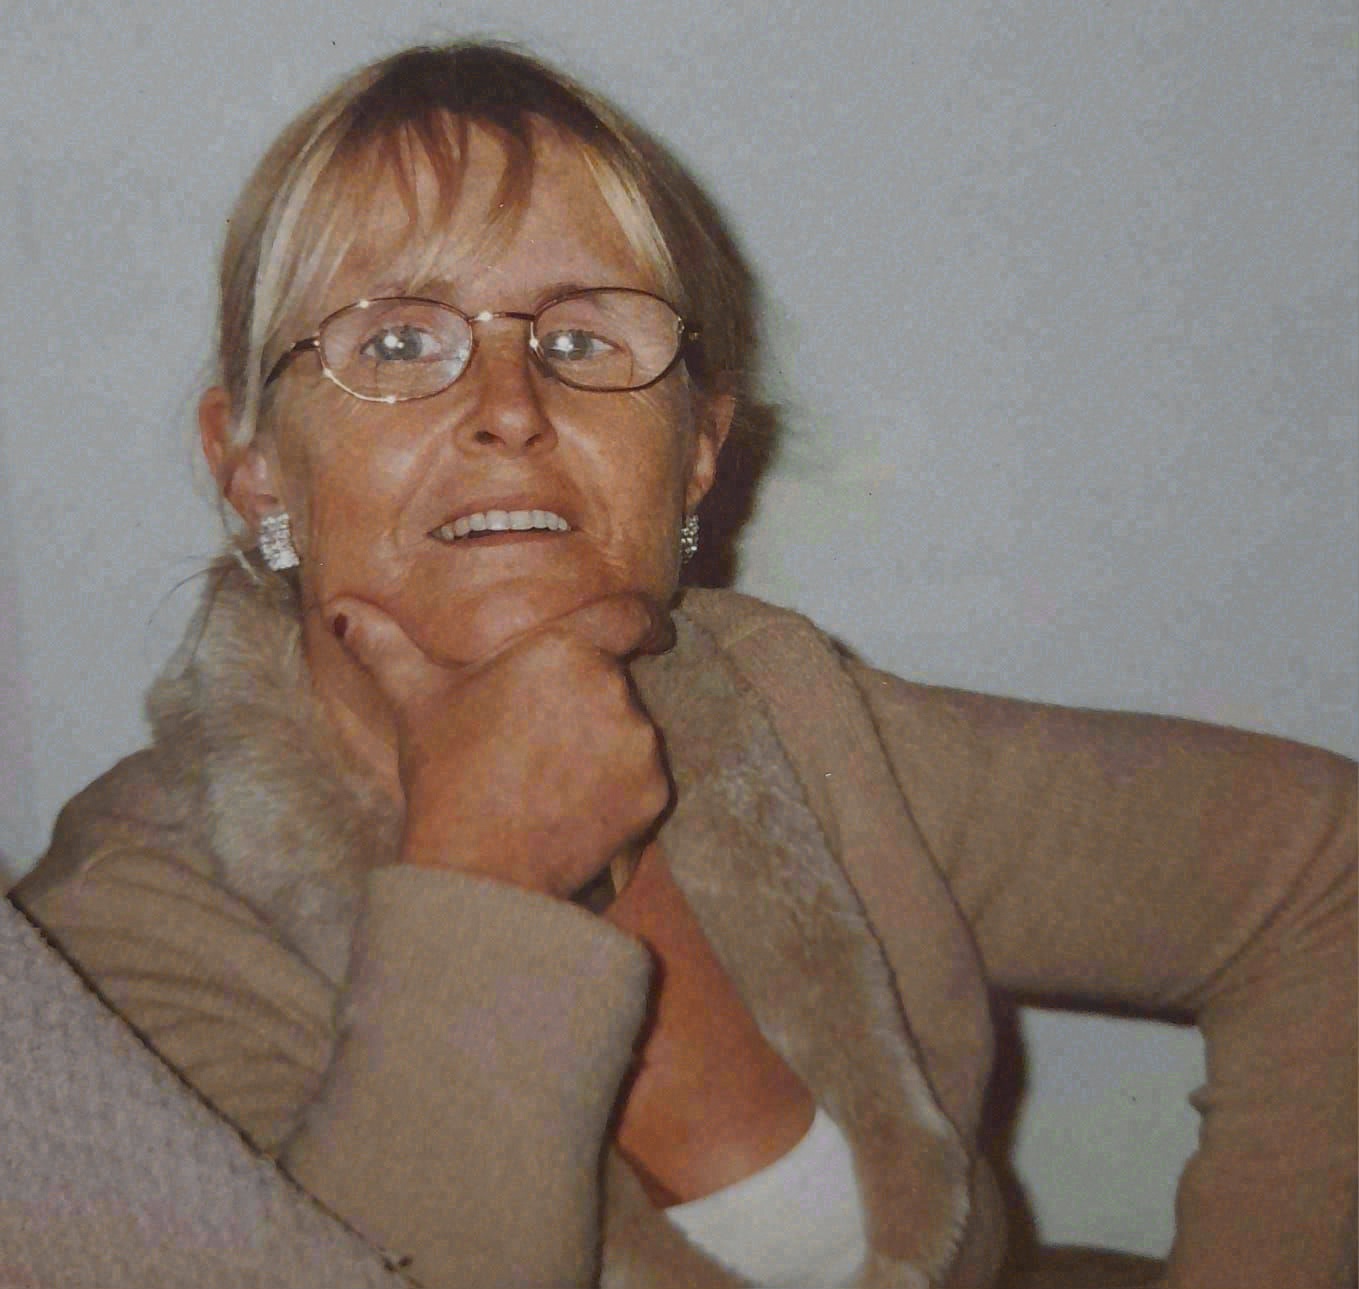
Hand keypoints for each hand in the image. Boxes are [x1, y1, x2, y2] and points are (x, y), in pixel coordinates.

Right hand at [328, 592, 673, 898]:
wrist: (480, 867)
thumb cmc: (447, 776)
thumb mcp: (415, 701)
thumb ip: (386, 646)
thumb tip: (340, 609)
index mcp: (564, 649)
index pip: (629, 616)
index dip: (644, 620)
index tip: (653, 629)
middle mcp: (612, 687)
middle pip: (616, 683)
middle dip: (589, 703)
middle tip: (541, 742)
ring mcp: (639, 743)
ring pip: (631, 733)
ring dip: (605, 748)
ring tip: (548, 782)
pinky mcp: (653, 794)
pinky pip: (643, 782)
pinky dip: (620, 794)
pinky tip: (571, 810)